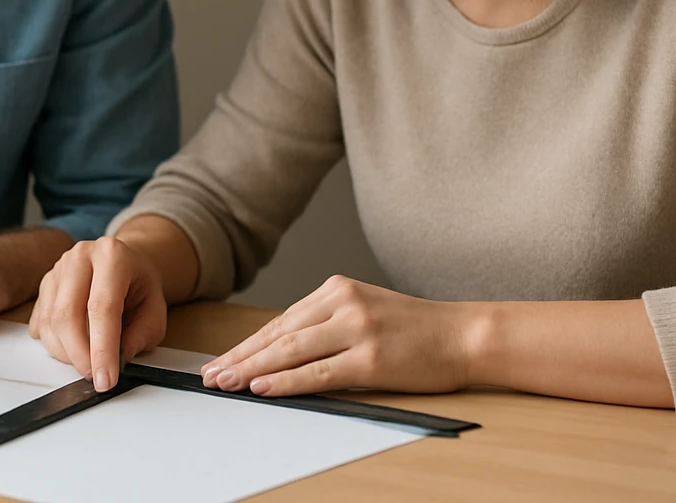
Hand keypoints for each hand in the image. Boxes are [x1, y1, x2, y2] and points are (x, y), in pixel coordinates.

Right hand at [28, 236, 166, 391]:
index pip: (102, 308)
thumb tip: (120, 358)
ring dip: (66, 353)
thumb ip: (142, 334)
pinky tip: (74, 344)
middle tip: (94, 376)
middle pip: (67, 315)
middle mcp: (80, 257)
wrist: (126, 265)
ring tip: (89, 358)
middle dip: (79, 356)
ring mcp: (58, 269)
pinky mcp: (45, 284)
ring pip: (50, 322)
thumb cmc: (139, 286)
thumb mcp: (155, 311)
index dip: (102, 348)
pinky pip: (41, 322)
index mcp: (112, 256)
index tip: (104, 379)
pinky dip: (55, 344)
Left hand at [200, 276, 470, 396]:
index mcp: (337, 288)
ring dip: (252, 369)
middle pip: (279, 334)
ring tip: (225, 382)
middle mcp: (343, 303)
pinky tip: (262, 387)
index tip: (221, 359)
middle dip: (240, 356)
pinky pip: (318, 372)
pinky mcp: (371, 358)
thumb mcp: (365, 310)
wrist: (463, 335)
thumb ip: (326, 323)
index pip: (281, 320)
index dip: (247, 343)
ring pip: (291, 351)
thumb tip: (280, 352)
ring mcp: (357, 329)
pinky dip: (286, 381)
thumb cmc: (415, 330)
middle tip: (211, 374)